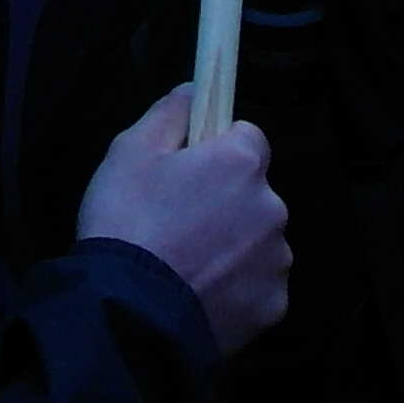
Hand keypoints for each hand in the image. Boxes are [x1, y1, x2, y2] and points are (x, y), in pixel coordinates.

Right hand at [76, 85, 290, 353]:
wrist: (130, 313)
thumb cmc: (127, 221)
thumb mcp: (129, 152)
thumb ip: (168, 114)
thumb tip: (194, 90)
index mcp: (241, 163)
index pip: (248, 137)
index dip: (216, 149)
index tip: (188, 168)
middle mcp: (272, 207)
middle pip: (254, 192)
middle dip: (226, 200)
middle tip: (179, 220)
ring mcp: (276, 261)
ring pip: (258, 239)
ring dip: (233, 243)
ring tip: (185, 262)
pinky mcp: (273, 306)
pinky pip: (257, 283)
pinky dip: (236, 285)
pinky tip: (199, 291)